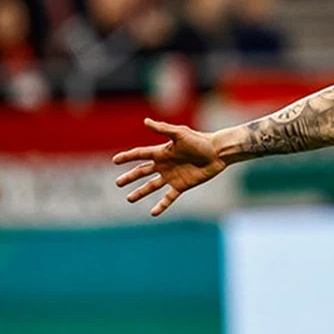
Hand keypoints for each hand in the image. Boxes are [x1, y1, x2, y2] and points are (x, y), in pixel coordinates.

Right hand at [112, 118, 226, 215]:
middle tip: (118, 183)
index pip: (140, 154)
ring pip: (152, 186)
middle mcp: (164, 165)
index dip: (128, 157)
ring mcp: (172, 176)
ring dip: (140, 192)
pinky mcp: (182, 185)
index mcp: (162, 152)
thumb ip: (163, 129)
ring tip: (129, 199)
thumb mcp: (180, 134)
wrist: (218, 153)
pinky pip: (169, 197)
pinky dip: (161, 205)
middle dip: (130, 177)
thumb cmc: (200, 141)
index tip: (115, 160)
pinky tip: (153, 213)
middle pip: (142, 172)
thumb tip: (146, 121)